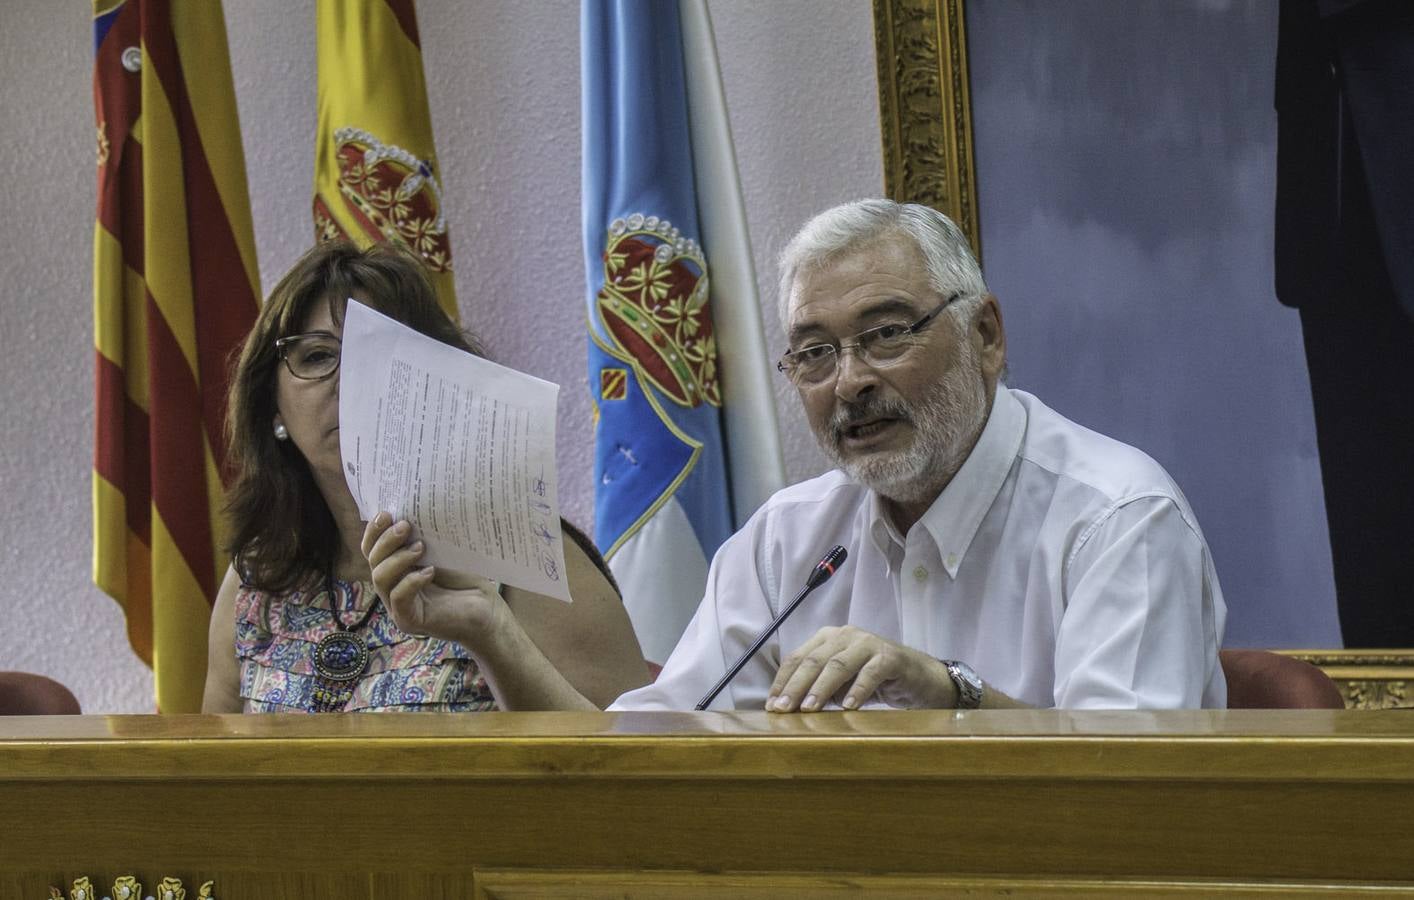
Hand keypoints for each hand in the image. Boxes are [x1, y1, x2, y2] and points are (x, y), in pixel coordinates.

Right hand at [361, 512, 502, 648]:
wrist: (488, 611)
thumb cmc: (467, 580)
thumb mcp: (443, 553)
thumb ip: (424, 538)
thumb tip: (413, 510)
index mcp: (396, 570)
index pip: (372, 550)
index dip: (374, 532)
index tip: (386, 514)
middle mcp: (392, 588)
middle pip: (373, 562)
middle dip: (386, 541)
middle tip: (405, 526)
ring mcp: (398, 606)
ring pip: (380, 578)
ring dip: (398, 559)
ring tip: (420, 547)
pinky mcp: (409, 620)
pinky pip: (398, 598)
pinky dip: (411, 581)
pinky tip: (430, 571)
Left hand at [766, 625, 956, 711]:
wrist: (919, 678)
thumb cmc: (873, 681)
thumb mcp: (841, 685)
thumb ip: (819, 689)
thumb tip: (789, 708)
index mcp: (828, 638)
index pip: (797, 657)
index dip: (783, 681)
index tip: (771, 705)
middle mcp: (846, 635)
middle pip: (814, 660)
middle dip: (795, 686)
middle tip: (783, 709)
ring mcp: (868, 644)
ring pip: (838, 664)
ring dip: (821, 688)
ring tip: (809, 709)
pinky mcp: (890, 657)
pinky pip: (871, 672)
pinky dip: (858, 689)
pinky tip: (849, 707)